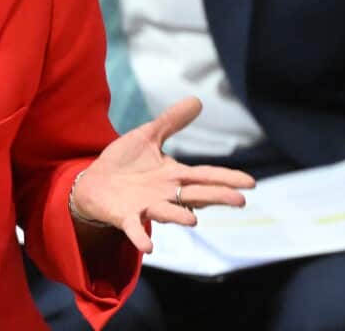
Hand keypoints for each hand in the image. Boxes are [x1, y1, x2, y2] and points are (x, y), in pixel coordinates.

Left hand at [71, 97, 255, 252]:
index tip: (251, 182)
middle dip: (216, 197)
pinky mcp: (125, 216)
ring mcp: (145, 206)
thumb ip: (171, 121)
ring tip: (193, 221)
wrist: (94, 181)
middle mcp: (165, 193)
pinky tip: (148, 246)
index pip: (205, 176)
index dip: (227, 178)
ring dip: (179, 217)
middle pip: (195, 195)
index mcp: (173, 175)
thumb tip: (197, 99)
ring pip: (167, 212)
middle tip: (240, 200)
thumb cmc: (124, 162)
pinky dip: (140, 236)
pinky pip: (134, 228)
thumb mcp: (148, 136)